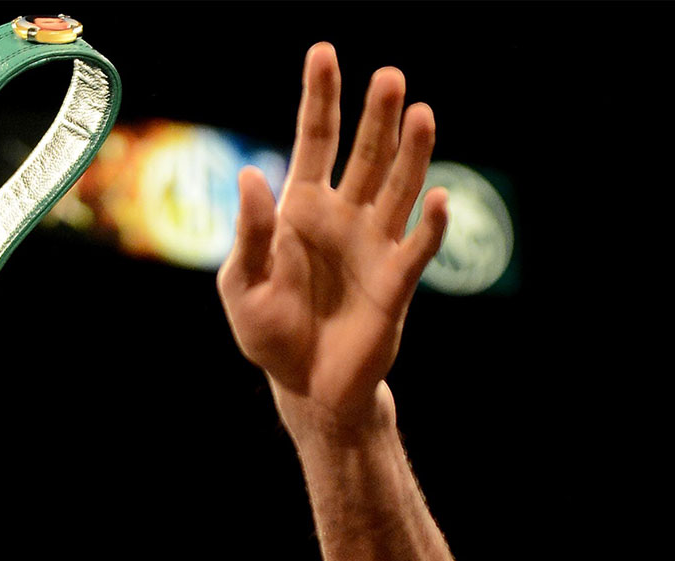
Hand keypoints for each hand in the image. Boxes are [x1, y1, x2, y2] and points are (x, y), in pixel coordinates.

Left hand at [218, 44, 449, 432]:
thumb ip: (250, 233)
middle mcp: (343, 216)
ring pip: (398, 186)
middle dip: (376, 115)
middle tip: (389, 76)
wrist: (304, 386)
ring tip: (420, 112)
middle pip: (364, 153)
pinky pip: (418, 246)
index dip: (320, 98)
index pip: (314, 141)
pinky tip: (440, 198)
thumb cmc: (269, 332)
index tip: (324, 52)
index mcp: (301, 209)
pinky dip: (431, 224)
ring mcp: (374, 244)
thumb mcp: (242, 285)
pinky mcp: (396, 281)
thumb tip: (251, 174)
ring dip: (412, 152)